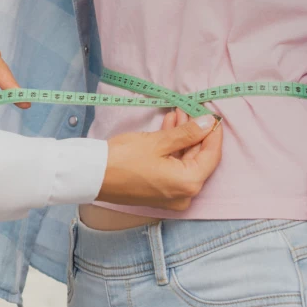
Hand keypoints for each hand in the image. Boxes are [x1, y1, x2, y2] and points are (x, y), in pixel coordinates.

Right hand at [98, 109, 223, 210]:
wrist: (92, 176)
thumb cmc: (123, 159)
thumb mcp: (158, 142)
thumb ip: (187, 133)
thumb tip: (208, 123)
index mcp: (188, 183)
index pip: (211, 154)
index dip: (213, 132)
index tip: (212, 115)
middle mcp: (184, 195)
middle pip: (198, 159)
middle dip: (194, 133)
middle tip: (190, 110)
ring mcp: (171, 196)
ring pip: (184, 163)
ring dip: (182, 139)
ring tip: (177, 114)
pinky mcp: (158, 193)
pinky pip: (173, 170)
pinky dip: (172, 151)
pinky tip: (168, 129)